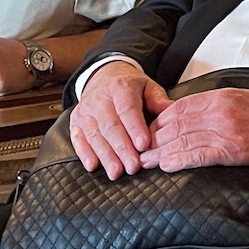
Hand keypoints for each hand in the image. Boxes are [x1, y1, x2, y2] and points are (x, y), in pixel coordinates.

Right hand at [70, 62, 169, 178]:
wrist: (104, 76)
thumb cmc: (129, 86)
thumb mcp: (147, 86)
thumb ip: (159, 100)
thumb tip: (173, 111)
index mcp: (120, 88)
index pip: (128, 109)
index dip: (135, 128)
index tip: (144, 144)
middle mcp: (100, 99)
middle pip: (111, 126)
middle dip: (122, 148)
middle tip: (133, 166)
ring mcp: (86, 111)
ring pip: (95, 135)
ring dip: (106, 155)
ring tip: (116, 172)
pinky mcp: (76, 122)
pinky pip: (78, 139)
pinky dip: (84, 153)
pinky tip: (93, 165)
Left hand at [138, 88, 248, 174]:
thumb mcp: (245, 99)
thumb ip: (219, 105)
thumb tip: (194, 115)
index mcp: (223, 96)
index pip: (180, 107)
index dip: (160, 120)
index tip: (148, 130)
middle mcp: (221, 110)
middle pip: (176, 123)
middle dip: (153, 137)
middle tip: (138, 148)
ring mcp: (226, 130)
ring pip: (182, 139)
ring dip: (159, 152)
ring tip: (145, 161)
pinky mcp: (232, 150)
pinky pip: (198, 155)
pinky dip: (178, 160)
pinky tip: (166, 165)